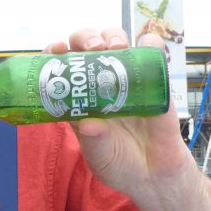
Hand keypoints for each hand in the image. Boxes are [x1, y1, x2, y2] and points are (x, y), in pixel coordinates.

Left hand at [45, 28, 191, 206]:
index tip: (56, 50)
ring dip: (113, 36)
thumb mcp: (99, 155)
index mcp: (79, 96)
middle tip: (92, 49)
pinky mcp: (154, 82)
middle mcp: (100, 82)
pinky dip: (150, 43)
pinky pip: (152, 54)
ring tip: (115, 48)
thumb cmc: (118, 163)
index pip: (62, 65)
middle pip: (88, 45)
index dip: (56, 53)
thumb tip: (87, 124)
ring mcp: (127, 79)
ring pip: (117, 42)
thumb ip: (94, 139)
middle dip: (86, 38)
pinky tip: (146, 44)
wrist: (154, 175)